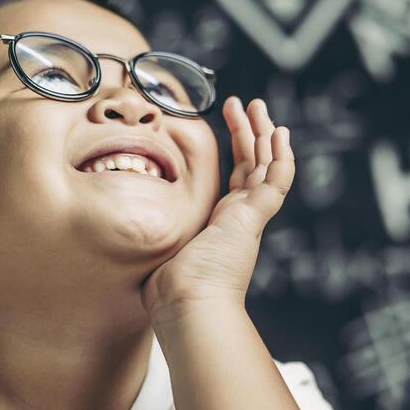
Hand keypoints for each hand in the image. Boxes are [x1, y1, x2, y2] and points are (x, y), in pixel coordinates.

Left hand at [142, 95, 293, 321]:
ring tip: (257, 105)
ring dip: (263, 133)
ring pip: (265, 166)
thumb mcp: (162, 248)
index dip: (237, 152)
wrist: (188, 304)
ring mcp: (250, 217)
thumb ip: (155, 234)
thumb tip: (128, 232)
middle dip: (250, 133)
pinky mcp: (255, 216)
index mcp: (222, 225)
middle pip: (252, 166)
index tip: (231, 126)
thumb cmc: (170, 289)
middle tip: (247, 106)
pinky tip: (280, 133)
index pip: (237, 180)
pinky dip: (281, 156)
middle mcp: (240, 218)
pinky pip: (276, 180)